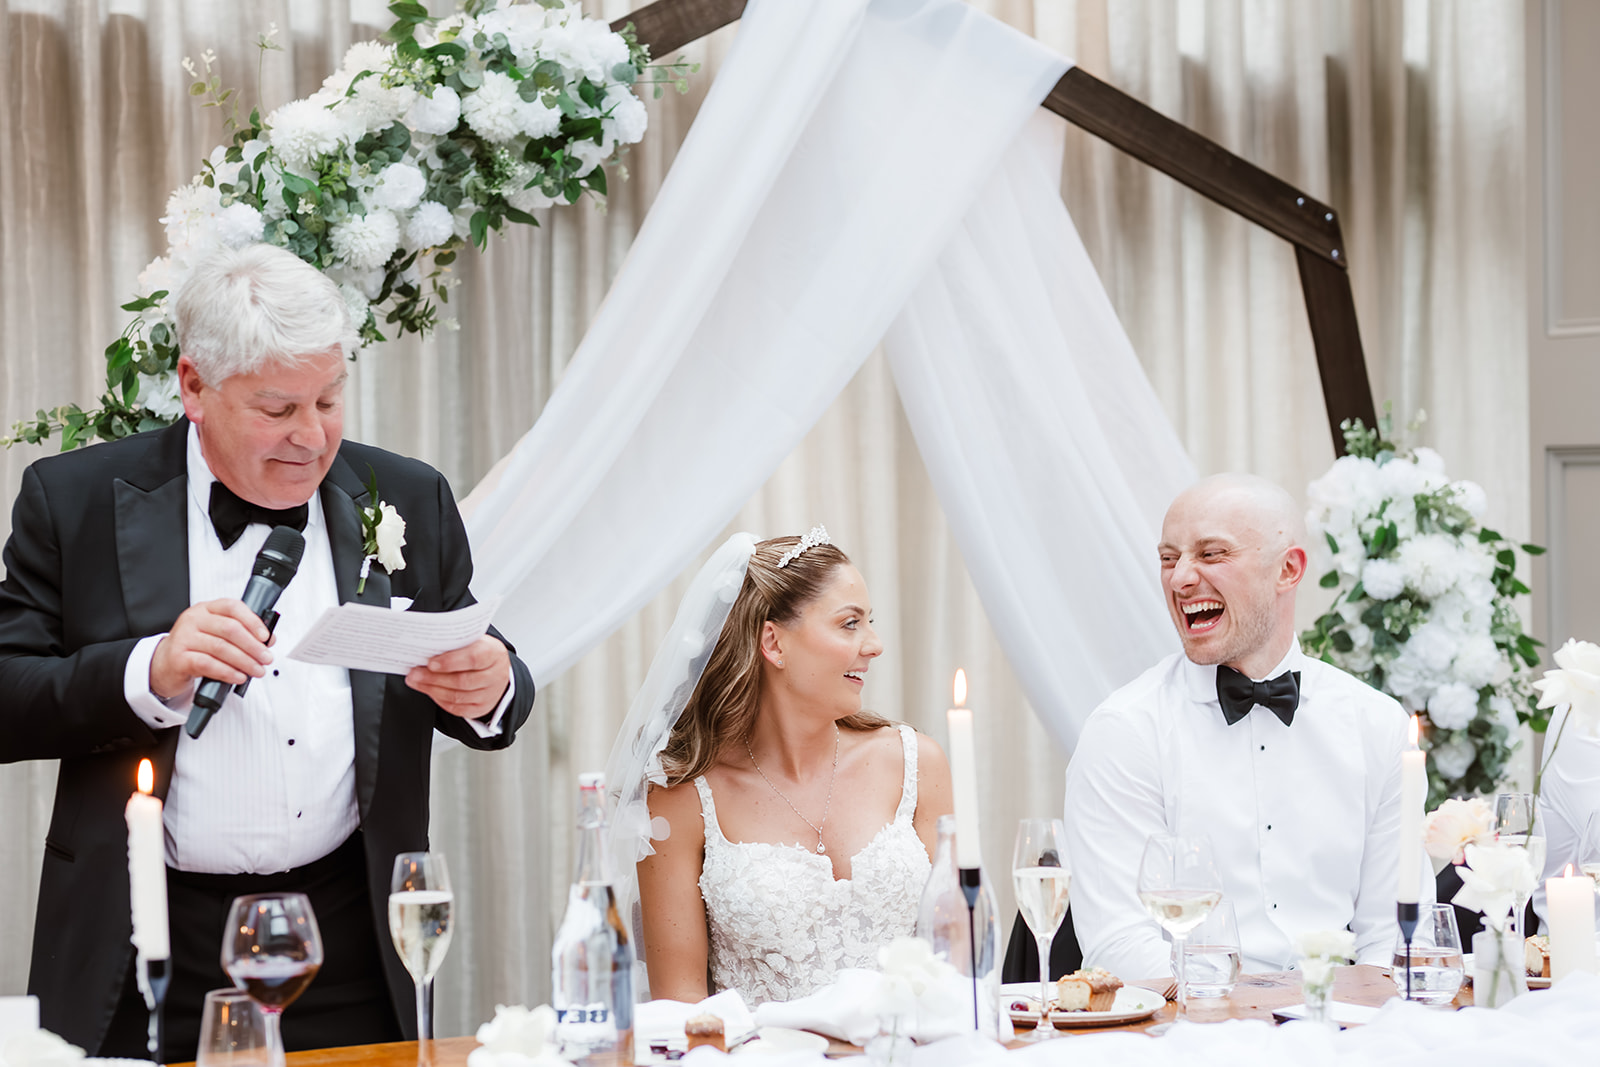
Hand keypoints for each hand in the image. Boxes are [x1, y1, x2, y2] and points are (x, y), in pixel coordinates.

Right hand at [150, 599, 273, 699]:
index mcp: (206, 609)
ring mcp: (184, 638)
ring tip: (257, 670)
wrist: (163, 665)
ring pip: (221, 648)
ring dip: (244, 661)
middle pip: (229, 629)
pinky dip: (227, 672)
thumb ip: (240, 634)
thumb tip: (267, 641)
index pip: (232, 607)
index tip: (266, 636)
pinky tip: (238, 677)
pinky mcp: (178, 658)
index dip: (252, 621)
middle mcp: (193, 619)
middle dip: (253, 646)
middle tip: (266, 658)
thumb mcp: (215, 635)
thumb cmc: (194, 648)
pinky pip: (208, 664)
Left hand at [405, 635, 510, 719]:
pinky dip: (440, 700)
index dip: (451, 661)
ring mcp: (490, 694)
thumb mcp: (473, 641)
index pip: (474, 658)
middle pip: (463, 681)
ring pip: (458, 697)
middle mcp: (496, 675)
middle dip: (434, 678)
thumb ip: (455, 643)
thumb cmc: (479, 651)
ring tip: (416, 682)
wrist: (495, 668)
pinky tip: (430, 691)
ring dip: (432, 690)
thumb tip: (428, 648)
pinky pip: (458, 709)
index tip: (430, 663)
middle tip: (415, 674)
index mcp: (494, 653)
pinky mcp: (482, 708)